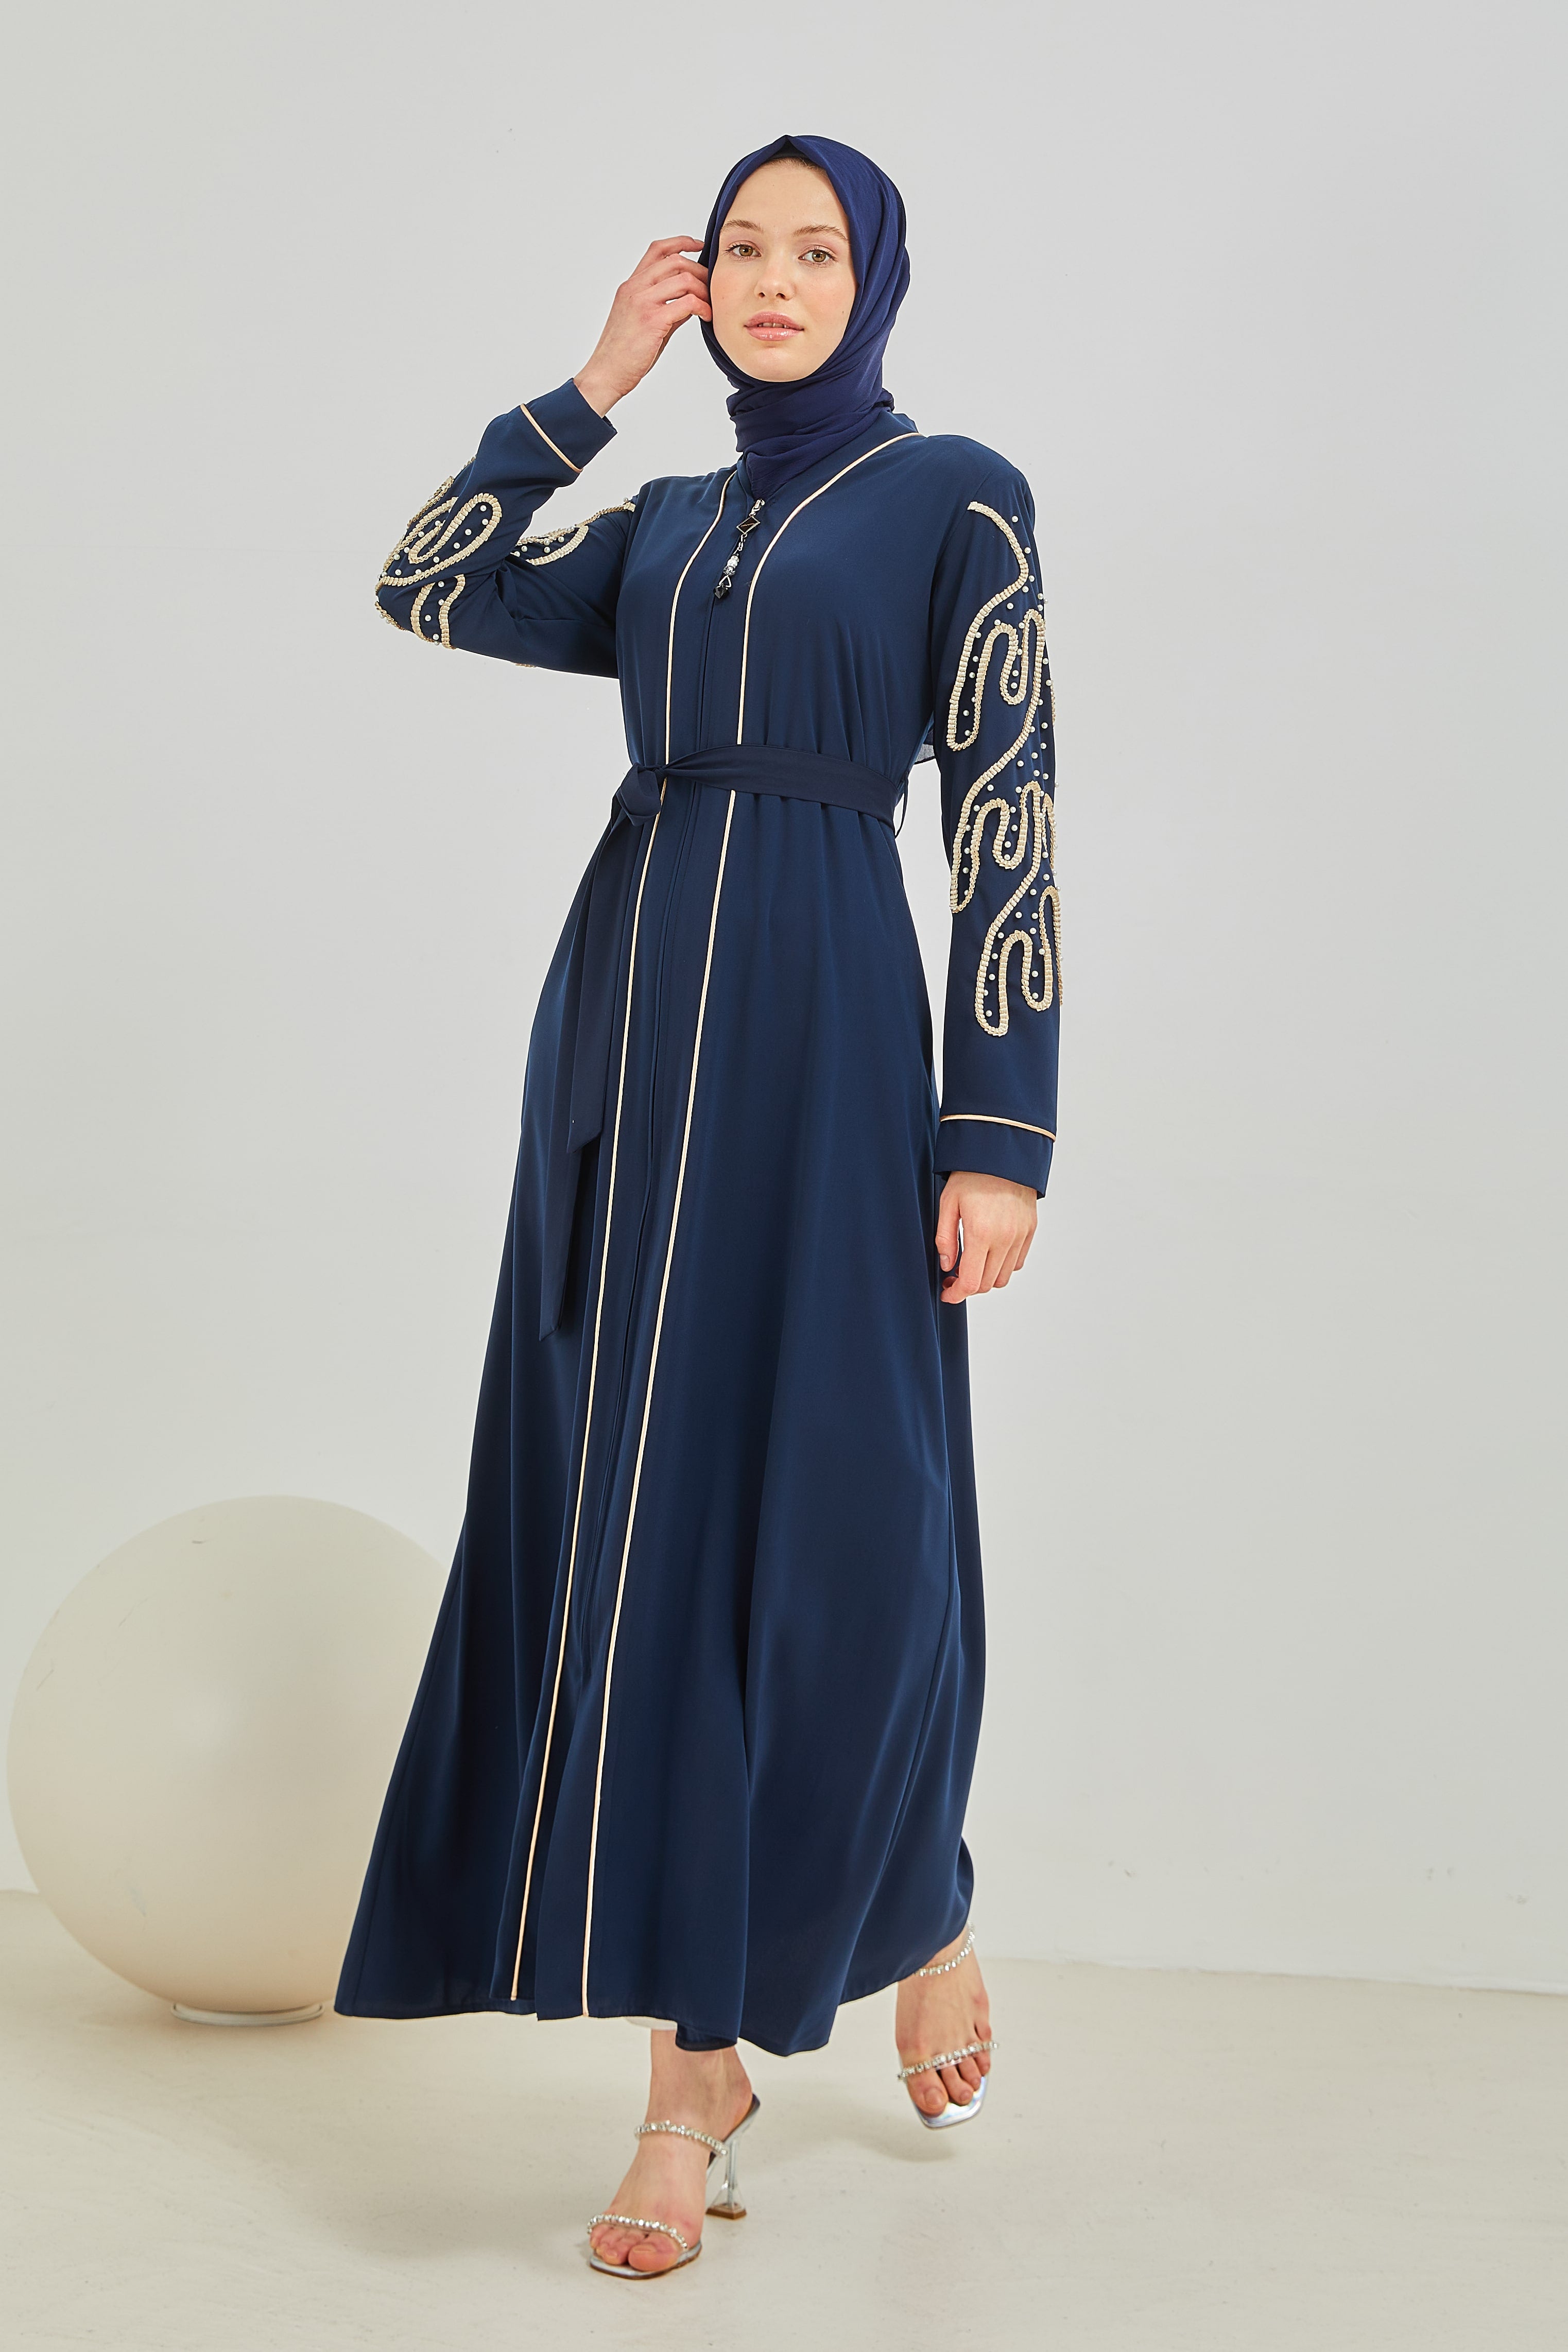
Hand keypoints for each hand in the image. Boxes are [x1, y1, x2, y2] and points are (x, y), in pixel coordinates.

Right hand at [573, 237, 711, 415]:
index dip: (681, 242)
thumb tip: (691, 301)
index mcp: (631, 286)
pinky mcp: (652, 320)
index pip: (657, 250)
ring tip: (709, 305)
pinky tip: (706, 316)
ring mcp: (642, 302)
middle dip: (699, 270)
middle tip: (711, 287)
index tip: (698, 245)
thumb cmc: (624, 353)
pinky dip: (702, 307)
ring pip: (683, 278)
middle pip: (675, 261)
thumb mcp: (645, 322)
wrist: (606, 373)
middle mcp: (635, 288)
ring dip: (703, 290)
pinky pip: (686, 303)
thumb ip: (666, 306)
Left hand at [935, 1172, 1037, 1303]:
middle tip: (953, 1277)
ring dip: (987, 1278)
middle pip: (988, 1284)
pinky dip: (1003, 1265)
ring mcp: (1021, 1235)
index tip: (947, 1293)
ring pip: (1005, 1276)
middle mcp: (1005, 1238)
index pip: (972, 1282)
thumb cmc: (972, 1174)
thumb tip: (947, 1266)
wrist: (1002, 1153)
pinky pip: (1018, 1261)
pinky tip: (990, 1253)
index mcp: (982, 1233)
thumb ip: (945, 1238)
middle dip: (969, 1287)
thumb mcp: (948, 1203)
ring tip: (972, 1264)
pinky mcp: (1030, 1229)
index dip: (956, 1294)